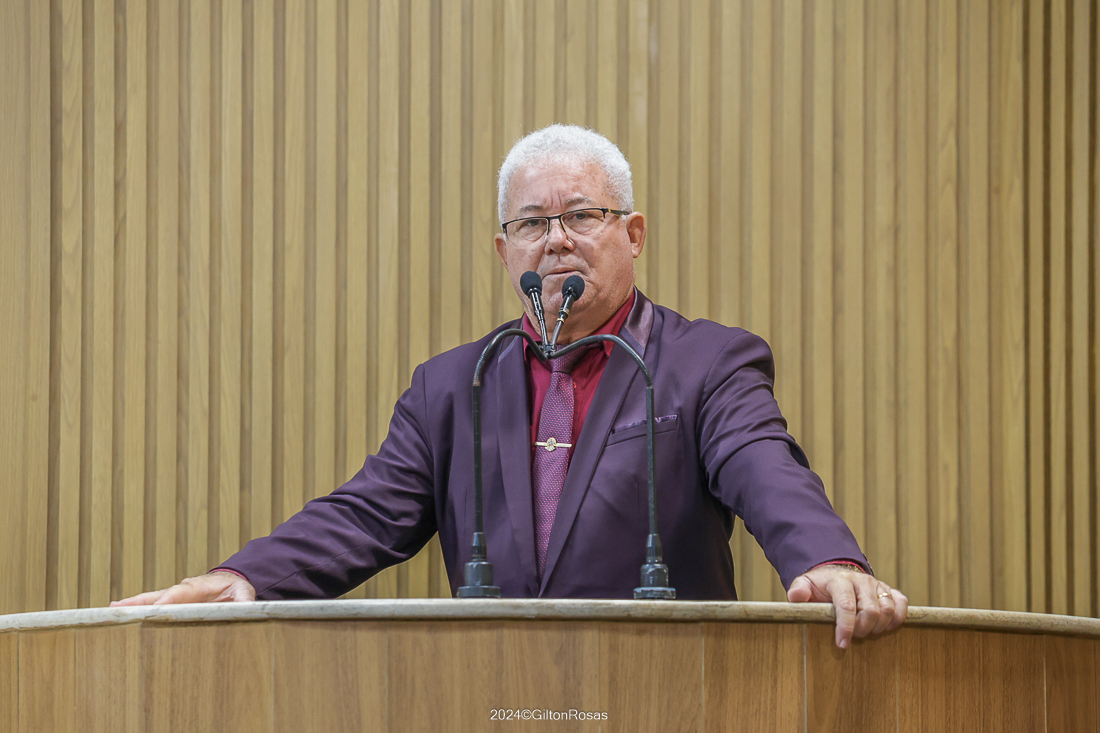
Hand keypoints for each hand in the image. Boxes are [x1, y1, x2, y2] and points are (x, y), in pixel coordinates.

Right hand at [110, 571, 255, 606]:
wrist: (232, 581)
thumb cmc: (236, 587)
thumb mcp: (244, 593)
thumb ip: (244, 602)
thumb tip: (246, 609)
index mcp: (199, 586)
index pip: (180, 593)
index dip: (167, 601)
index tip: (155, 609)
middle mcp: (183, 589)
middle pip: (158, 595)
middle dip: (140, 602)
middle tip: (118, 608)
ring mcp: (176, 595)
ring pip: (151, 599)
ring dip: (132, 605)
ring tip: (112, 610)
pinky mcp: (173, 601)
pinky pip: (153, 604)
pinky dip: (137, 609)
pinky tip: (120, 613)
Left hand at [786, 566, 907, 648]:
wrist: (835, 572)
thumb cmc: (819, 585)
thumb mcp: (804, 584)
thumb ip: (799, 590)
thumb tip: (796, 597)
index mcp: (839, 581)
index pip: (846, 605)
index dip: (846, 627)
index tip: (842, 644)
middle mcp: (860, 581)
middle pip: (871, 610)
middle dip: (863, 629)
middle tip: (854, 637)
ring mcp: (876, 584)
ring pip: (887, 608)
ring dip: (879, 627)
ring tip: (866, 632)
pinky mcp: (887, 589)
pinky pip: (901, 602)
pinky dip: (898, 617)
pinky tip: (886, 627)